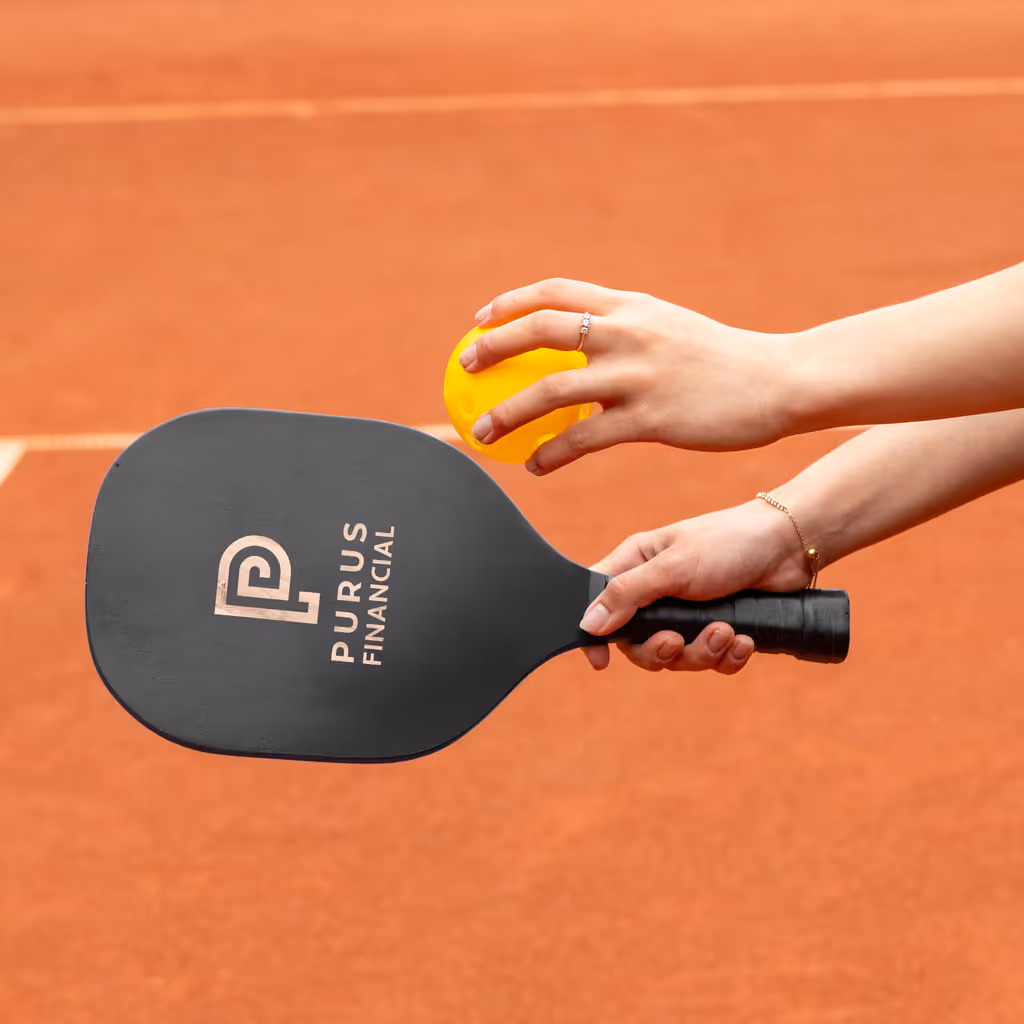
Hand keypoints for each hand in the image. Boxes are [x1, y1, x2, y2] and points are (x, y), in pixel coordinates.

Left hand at [462, 278, 798, 474]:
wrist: (779, 381)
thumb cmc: (724, 361)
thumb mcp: (670, 329)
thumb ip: (627, 331)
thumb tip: (586, 346)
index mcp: (631, 306)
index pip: (555, 291)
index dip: (510, 303)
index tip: (480, 320)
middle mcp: (628, 332)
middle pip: (540, 330)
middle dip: (493, 347)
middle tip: (463, 368)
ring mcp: (638, 374)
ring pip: (551, 390)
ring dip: (507, 412)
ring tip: (482, 432)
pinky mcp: (651, 418)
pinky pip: (584, 439)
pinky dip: (551, 453)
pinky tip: (535, 467)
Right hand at [580, 498, 811, 673]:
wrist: (788, 545)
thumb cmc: (727, 541)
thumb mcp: (672, 567)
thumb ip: (628, 594)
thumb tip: (587, 623)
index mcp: (636, 566)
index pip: (598, 604)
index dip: (595, 635)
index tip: (600, 661)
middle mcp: (657, 593)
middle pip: (639, 644)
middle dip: (661, 651)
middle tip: (677, 642)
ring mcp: (689, 613)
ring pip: (678, 657)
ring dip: (703, 652)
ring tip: (726, 632)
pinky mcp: (719, 628)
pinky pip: (713, 661)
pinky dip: (728, 657)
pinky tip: (744, 640)